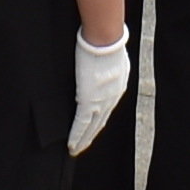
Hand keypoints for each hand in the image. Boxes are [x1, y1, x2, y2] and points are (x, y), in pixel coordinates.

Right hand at [69, 29, 133, 150]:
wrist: (106, 40)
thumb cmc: (108, 41)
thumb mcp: (113, 57)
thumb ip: (109, 68)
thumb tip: (103, 69)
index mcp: (117, 87)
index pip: (107, 109)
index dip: (99, 121)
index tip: (93, 130)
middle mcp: (112, 98)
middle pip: (100, 122)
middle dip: (91, 136)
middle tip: (82, 147)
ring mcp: (101, 101)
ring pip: (91, 127)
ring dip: (83, 140)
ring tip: (76, 149)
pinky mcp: (88, 101)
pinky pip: (81, 123)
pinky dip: (77, 136)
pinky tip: (72, 145)